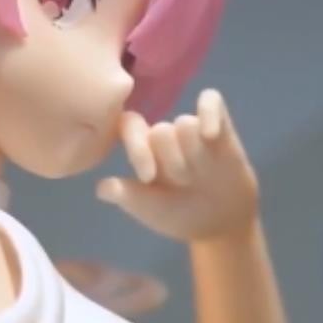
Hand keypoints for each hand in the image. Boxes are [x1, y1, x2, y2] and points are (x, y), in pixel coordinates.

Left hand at [97, 89, 258, 243]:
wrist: (221, 223)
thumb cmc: (181, 214)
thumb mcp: (151, 210)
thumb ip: (127, 196)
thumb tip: (101, 187)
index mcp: (144, 149)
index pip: (129, 125)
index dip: (137, 147)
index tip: (149, 177)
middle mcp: (166, 134)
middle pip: (161, 131)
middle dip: (173, 162)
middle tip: (185, 183)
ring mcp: (193, 128)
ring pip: (186, 123)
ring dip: (194, 153)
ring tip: (203, 174)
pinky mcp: (220, 123)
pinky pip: (211, 99)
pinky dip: (209, 113)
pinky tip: (211, 135)